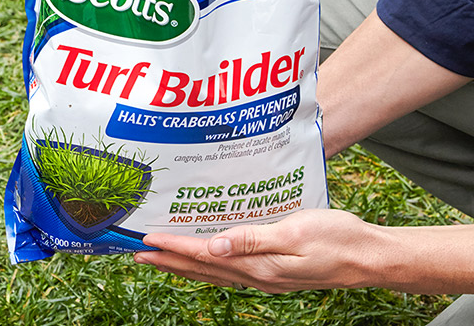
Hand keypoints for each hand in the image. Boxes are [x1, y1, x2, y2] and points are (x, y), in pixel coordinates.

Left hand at [134, 209, 385, 292]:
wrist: (371, 257)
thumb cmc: (339, 238)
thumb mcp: (296, 231)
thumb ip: (254, 239)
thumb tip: (215, 245)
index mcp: (260, 265)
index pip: (205, 256)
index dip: (174, 247)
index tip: (147, 240)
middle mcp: (258, 275)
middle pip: (202, 269)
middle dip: (168, 260)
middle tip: (137, 252)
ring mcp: (265, 277)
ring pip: (213, 272)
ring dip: (183, 264)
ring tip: (159, 256)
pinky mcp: (273, 272)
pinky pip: (229, 270)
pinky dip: (207, 265)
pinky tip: (202, 257)